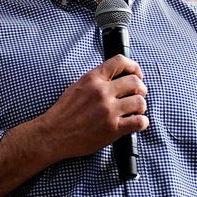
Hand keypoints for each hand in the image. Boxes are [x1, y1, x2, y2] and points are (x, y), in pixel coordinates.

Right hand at [33, 56, 147, 160]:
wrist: (54, 134)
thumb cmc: (63, 113)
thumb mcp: (76, 87)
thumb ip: (96, 80)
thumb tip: (114, 77)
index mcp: (92, 79)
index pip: (119, 61)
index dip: (133, 66)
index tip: (136, 74)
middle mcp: (102, 92)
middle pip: (135, 81)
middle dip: (141, 88)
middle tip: (138, 95)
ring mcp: (108, 110)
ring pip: (140, 102)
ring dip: (141, 106)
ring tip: (135, 111)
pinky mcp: (113, 129)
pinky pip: (139, 122)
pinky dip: (142, 122)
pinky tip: (135, 123)